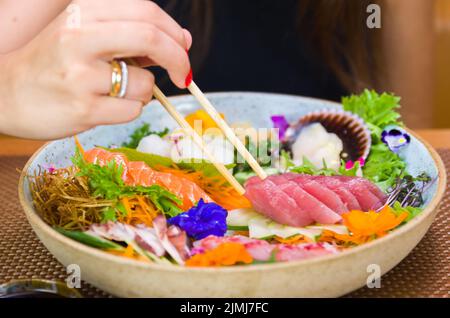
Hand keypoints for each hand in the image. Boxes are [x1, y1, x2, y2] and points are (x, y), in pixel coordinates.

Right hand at [0, 0, 191, 138]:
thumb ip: (131, 33)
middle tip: (184, 75)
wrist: (6, 94)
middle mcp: (79, 37)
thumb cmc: (55, 63)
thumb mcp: (86, 33)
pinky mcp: (83, 108)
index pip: (146, 11)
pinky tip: (103, 106)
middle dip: (179, 59)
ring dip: (143, 91)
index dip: (174, 32)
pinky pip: (132, 110)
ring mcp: (80, 75)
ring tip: (114, 91)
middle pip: (151, 38)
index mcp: (82, 11)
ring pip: (145, 83)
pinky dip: (128, 110)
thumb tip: (182, 40)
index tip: (184, 48)